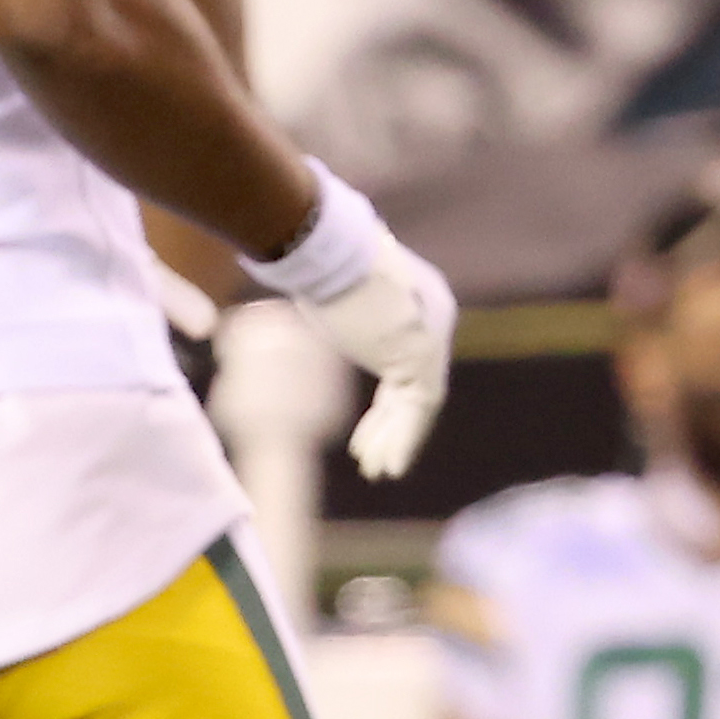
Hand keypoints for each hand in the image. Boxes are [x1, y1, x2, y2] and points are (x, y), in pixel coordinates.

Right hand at [242, 166, 458, 478]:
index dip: (383, 407)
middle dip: (389, 427)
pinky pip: (419, 407)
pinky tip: (386, 466)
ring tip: (377, 471)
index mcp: (411, 303)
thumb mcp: (323, 299)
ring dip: (395, 440)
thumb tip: (288, 326)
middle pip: (412, 387)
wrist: (321, 247)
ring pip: (417, 403)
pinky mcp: (423, 352)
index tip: (362, 436)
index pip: (401, 366)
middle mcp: (430, 319)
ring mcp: (430, 336)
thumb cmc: (307, 263)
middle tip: (370, 459)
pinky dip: (403, 439)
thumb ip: (329, 322)